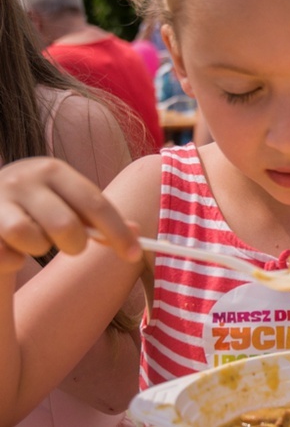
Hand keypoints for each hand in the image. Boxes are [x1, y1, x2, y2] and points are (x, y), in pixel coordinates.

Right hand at [0, 157, 140, 272]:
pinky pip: (6, 256)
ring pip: (33, 240)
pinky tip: (10, 249)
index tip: (135, 255)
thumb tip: (136, 230)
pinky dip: (13, 260)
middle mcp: (23, 178)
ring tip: (34, 241)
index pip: (95, 204)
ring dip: (40, 249)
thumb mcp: (67, 201)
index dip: (118, 233)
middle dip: (77, 245)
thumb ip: (98, 216)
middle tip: (73, 247)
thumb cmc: (36, 204)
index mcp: (53, 170)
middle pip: (67, 225)